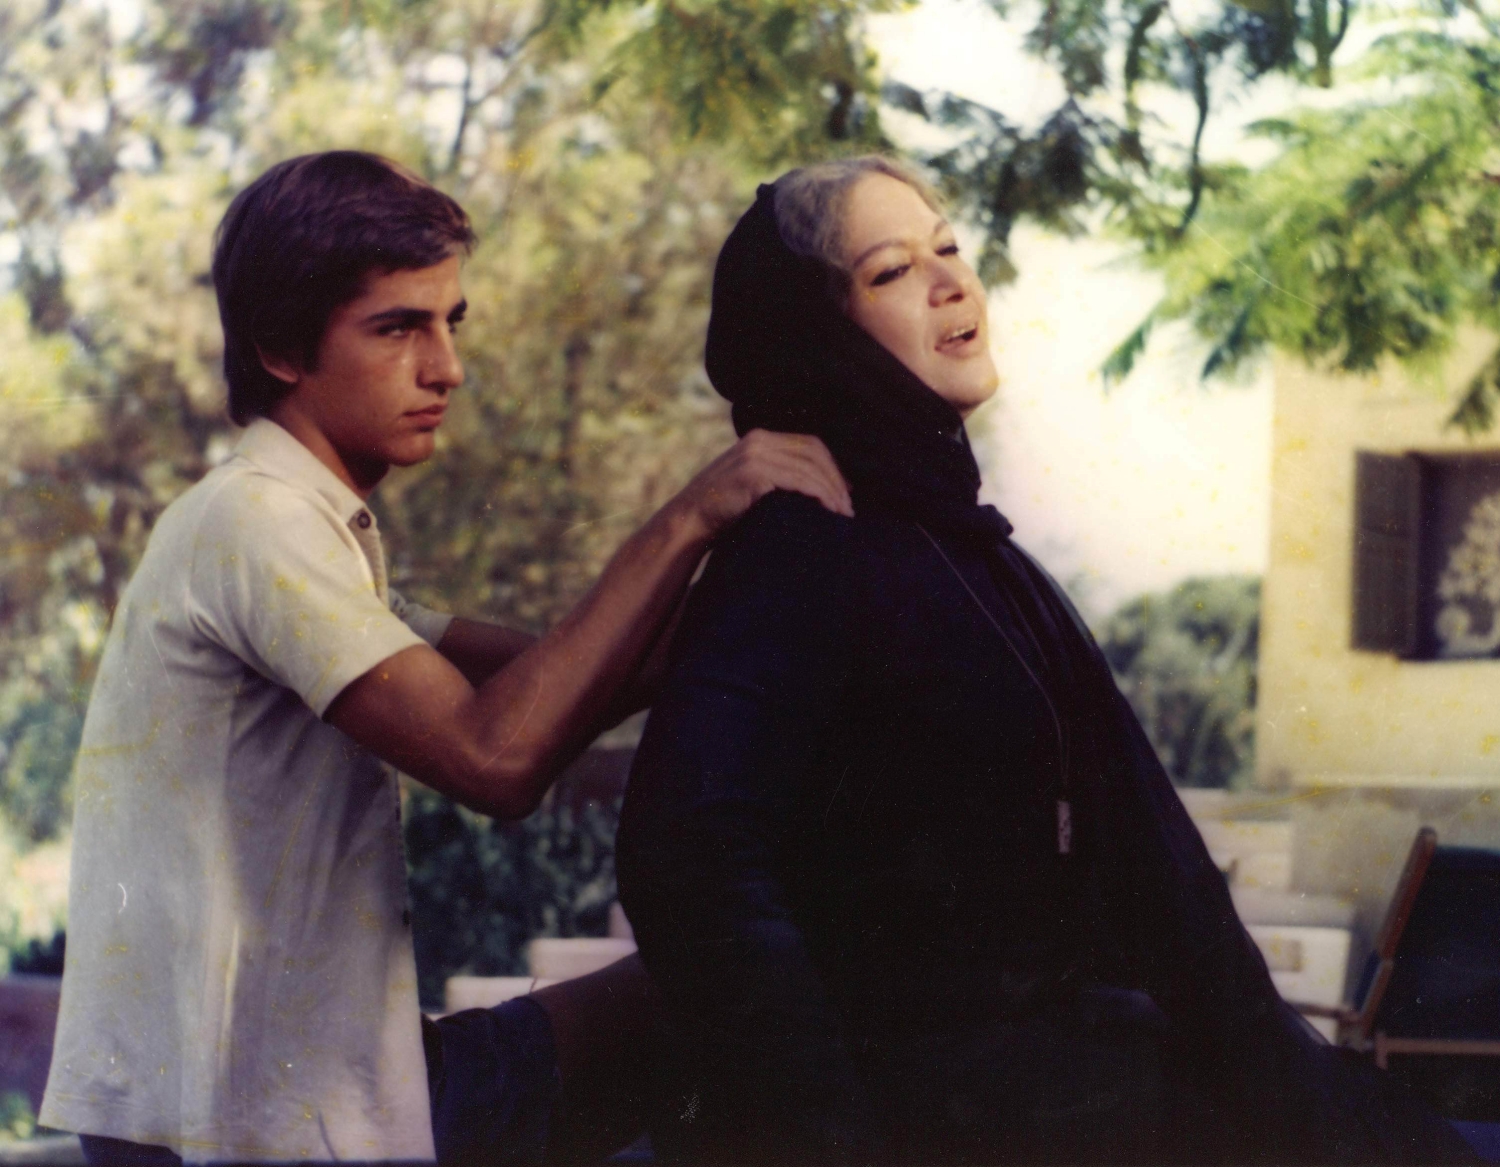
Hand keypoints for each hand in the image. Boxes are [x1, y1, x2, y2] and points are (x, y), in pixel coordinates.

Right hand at [670, 430, 852, 540]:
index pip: (809, 444)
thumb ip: (776, 475)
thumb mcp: (752, 484)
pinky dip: (819, 495)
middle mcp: (758, 440)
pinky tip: (828, 510)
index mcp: (759, 438)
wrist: (689, 522)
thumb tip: (813, 486)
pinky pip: (797, 481)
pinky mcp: (753, 473)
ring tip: (843, 514)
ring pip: (809, 467)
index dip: (833, 467)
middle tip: (849, 507)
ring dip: (832, 491)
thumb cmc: (724, 511)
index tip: (847, 492)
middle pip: (813, 452)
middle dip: (837, 479)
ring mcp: (755, 455)